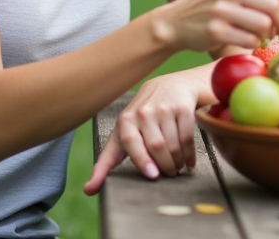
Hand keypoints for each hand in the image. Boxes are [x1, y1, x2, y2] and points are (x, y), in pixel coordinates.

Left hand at [84, 69, 209, 194]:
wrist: (168, 87)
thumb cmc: (141, 119)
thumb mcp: (121, 136)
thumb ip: (105, 162)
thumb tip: (88, 191)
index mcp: (125, 120)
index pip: (130, 141)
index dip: (142, 159)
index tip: (152, 175)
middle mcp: (143, 112)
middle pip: (156, 146)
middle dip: (164, 167)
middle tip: (167, 174)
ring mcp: (163, 108)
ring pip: (172, 145)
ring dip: (177, 162)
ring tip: (177, 167)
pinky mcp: (182, 107)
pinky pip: (187, 137)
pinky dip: (189, 154)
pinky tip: (188, 161)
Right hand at [151, 0, 278, 56]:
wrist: (174, 22)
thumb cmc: (211, 9)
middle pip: (273, 6)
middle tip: (278, 33)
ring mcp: (221, 9)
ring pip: (263, 25)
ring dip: (267, 36)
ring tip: (258, 38)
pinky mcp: (214, 30)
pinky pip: (248, 41)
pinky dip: (252, 46)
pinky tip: (243, 43)